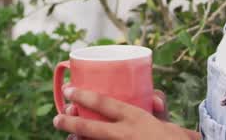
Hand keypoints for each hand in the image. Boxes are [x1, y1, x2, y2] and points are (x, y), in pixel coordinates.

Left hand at [55, 87, 198, 139]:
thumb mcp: (168, 123)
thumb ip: (158, 109)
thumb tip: (157, 100)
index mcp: (135, 119)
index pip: (104, 103)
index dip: (82, 96)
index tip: (69, 90)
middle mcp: (124, 135)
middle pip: (89, 128)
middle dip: (70, 122)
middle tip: (57, 119)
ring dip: (77, 139)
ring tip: (69, 137)